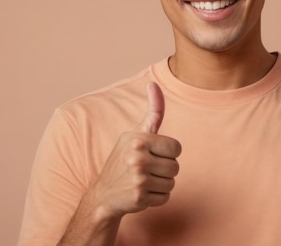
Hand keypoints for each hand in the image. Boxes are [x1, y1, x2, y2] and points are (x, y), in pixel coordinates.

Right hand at [87, 82, 181, 218]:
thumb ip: (153, 112)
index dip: (168, 153)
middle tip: (147, 169)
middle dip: (165, 170)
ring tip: (144, 181)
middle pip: (175, 166)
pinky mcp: (139, 197)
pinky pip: (165, 197)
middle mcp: (137, 158)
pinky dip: (157, 197)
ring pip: (172, 182)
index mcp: (139, 139)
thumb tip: (153, 83)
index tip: (154, 154)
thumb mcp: (136, 134)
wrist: (104, 194)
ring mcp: (138, 179)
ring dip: (162, 184)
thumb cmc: (124, 159)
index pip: (176, 147)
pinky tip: (142, 193)